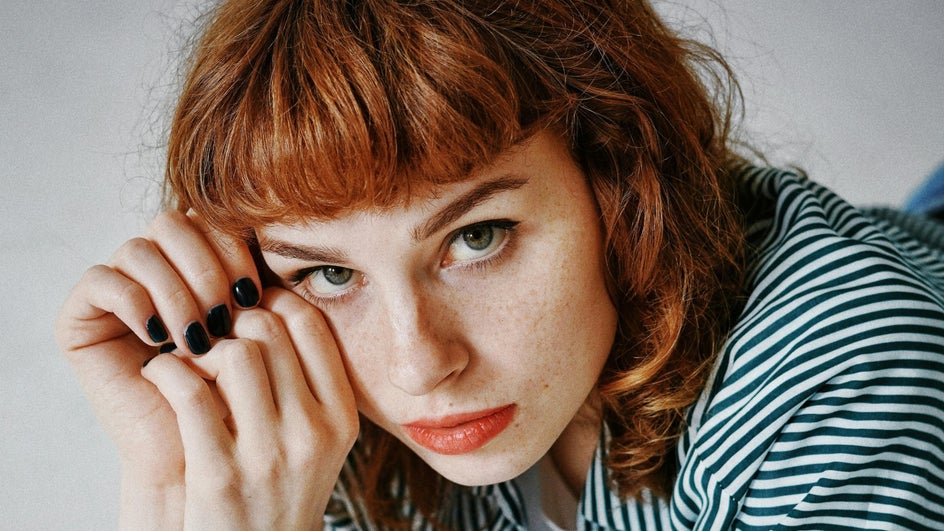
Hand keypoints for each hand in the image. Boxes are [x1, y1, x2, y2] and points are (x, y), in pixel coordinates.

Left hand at [143, 288, 356, 529]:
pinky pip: (190, 392)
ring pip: (234, 353)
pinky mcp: (219, 475)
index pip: (310, 325)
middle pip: (270, 330)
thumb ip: (307, 382)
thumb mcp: (318, 442)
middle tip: (209, 332)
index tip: (245, 305)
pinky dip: (166, 371)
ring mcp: (269, 455)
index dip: (272, 300)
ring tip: (186, 360)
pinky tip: (159, 375)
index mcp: (341, 418)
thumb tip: (270, 304)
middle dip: (231, 320)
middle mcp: (313, 433)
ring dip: (200, 347)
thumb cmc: (279, 492)